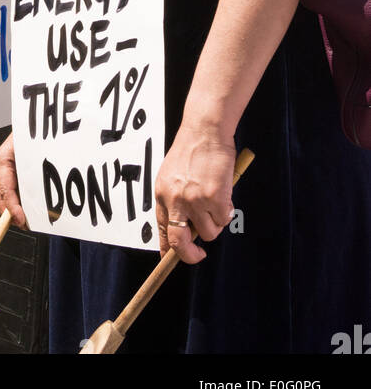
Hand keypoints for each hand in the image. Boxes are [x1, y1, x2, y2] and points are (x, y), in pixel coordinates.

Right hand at [0, 132, 26, 228]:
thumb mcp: (32, 151)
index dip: (12, 208)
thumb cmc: (33, 135)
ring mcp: (2, 170)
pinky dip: (15, 203)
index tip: (22, 220)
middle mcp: (0, 166)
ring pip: (1, 196)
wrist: (35, 123)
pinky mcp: (9, 173)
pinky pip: (7, 192)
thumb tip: (29, 198)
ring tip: (26, 220)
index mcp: (2, 159)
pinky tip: (26, 209)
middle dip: (9, 213)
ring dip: (11, 210)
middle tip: (25, 224)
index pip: (4, 190)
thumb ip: (32, 174)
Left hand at [154, 125, 236, 264]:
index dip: (169, 250)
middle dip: (190, 255)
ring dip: (215, 222)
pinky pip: (224, 219)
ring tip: (216, 199)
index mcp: (162, 194)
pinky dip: (227, 210)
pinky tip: (223, 191)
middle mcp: (176, 201)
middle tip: (199, 255)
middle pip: (180, 243)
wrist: (205, 130)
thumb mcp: (173, 175)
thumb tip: (186, 228)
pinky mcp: (215, 199)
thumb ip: (176, 199)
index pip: (162, 231)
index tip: (173, 259)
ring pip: (209, 232)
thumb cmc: (192, 149)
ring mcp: (195, 201)